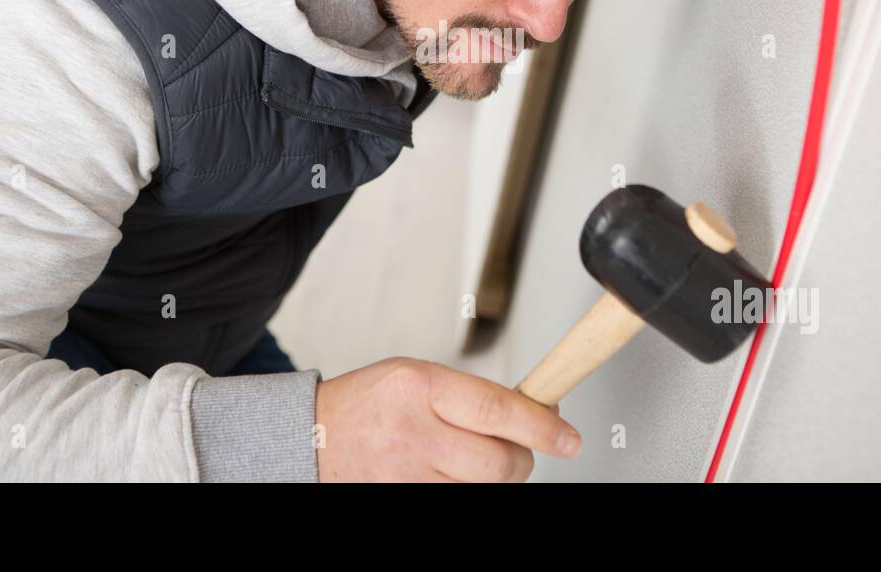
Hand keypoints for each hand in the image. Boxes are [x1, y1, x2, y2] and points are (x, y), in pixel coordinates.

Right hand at [315, 356, 580, 481]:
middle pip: (499, 462)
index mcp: (420, 386)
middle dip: (521, 458)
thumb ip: (471, 394)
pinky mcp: (405, 502)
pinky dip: (466, 490)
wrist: (312, 439)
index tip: (569, 437)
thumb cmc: (368, 404)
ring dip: (493, 477)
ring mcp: (407, 476)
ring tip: (468, 458)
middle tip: (518, 448)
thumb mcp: (417, 377)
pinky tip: (449, 473)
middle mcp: (414, 433)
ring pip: (484, 488)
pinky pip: (459, 502)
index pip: (498, 409)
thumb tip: (534, 411)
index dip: (542, 426)